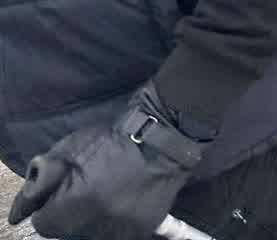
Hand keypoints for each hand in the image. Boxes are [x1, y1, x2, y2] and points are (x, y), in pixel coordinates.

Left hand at [8, 84, 207, 237]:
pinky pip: (116, 233)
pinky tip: (120, 201)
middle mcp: (96, 223)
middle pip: (67, 231)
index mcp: (75, 204)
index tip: (60, 193)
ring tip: (105, 194)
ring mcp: (121, 229)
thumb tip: (19, 211)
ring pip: (91, 233)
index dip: (49, 206)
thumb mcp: (70, 150)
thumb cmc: (113, 141)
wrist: (163, 140)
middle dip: (70, 213)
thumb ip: (41, 180)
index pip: (44, 224)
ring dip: (92, 218)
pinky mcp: (140, 229)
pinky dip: (113, 222)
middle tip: (86, 190)